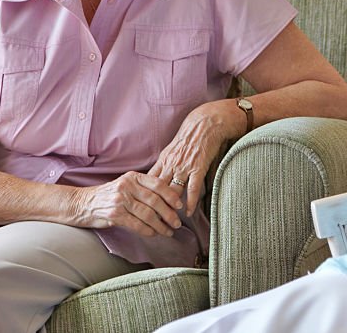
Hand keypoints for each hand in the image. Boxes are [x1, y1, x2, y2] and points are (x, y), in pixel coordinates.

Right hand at [76, 171, 182, 236]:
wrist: (83, 203)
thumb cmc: (109, 196)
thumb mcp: (126, 185)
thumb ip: (144, 188)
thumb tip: (168, 200)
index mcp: (133, 177)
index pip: (158, 184)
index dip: (171, 196)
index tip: (180, 206)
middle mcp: (127, 186)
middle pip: (155, 201)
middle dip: (169, 214)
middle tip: (177, 223)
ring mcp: (120, 200)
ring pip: (148, 214)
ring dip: (161, 225)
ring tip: (168, 231)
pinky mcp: (115, 214)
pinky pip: (137, 224)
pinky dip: (148, 231)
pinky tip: (153, 234)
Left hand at [149, 101, 245, 215]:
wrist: (206, 123)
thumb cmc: (191, 136)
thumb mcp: (172, 149)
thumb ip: (167, 164)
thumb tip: (159, 178)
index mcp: (163, 160)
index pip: (148, 183)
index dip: (144, 197)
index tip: (141, 210)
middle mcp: (170, 165)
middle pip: (157, 191)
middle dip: (154, 207)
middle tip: (153, 223)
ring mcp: (183, 167)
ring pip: (172, 192)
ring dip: (171, 208)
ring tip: (170, 222)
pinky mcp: (198, 168)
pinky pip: (193, 188)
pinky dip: (191, 201)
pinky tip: (189, 212)